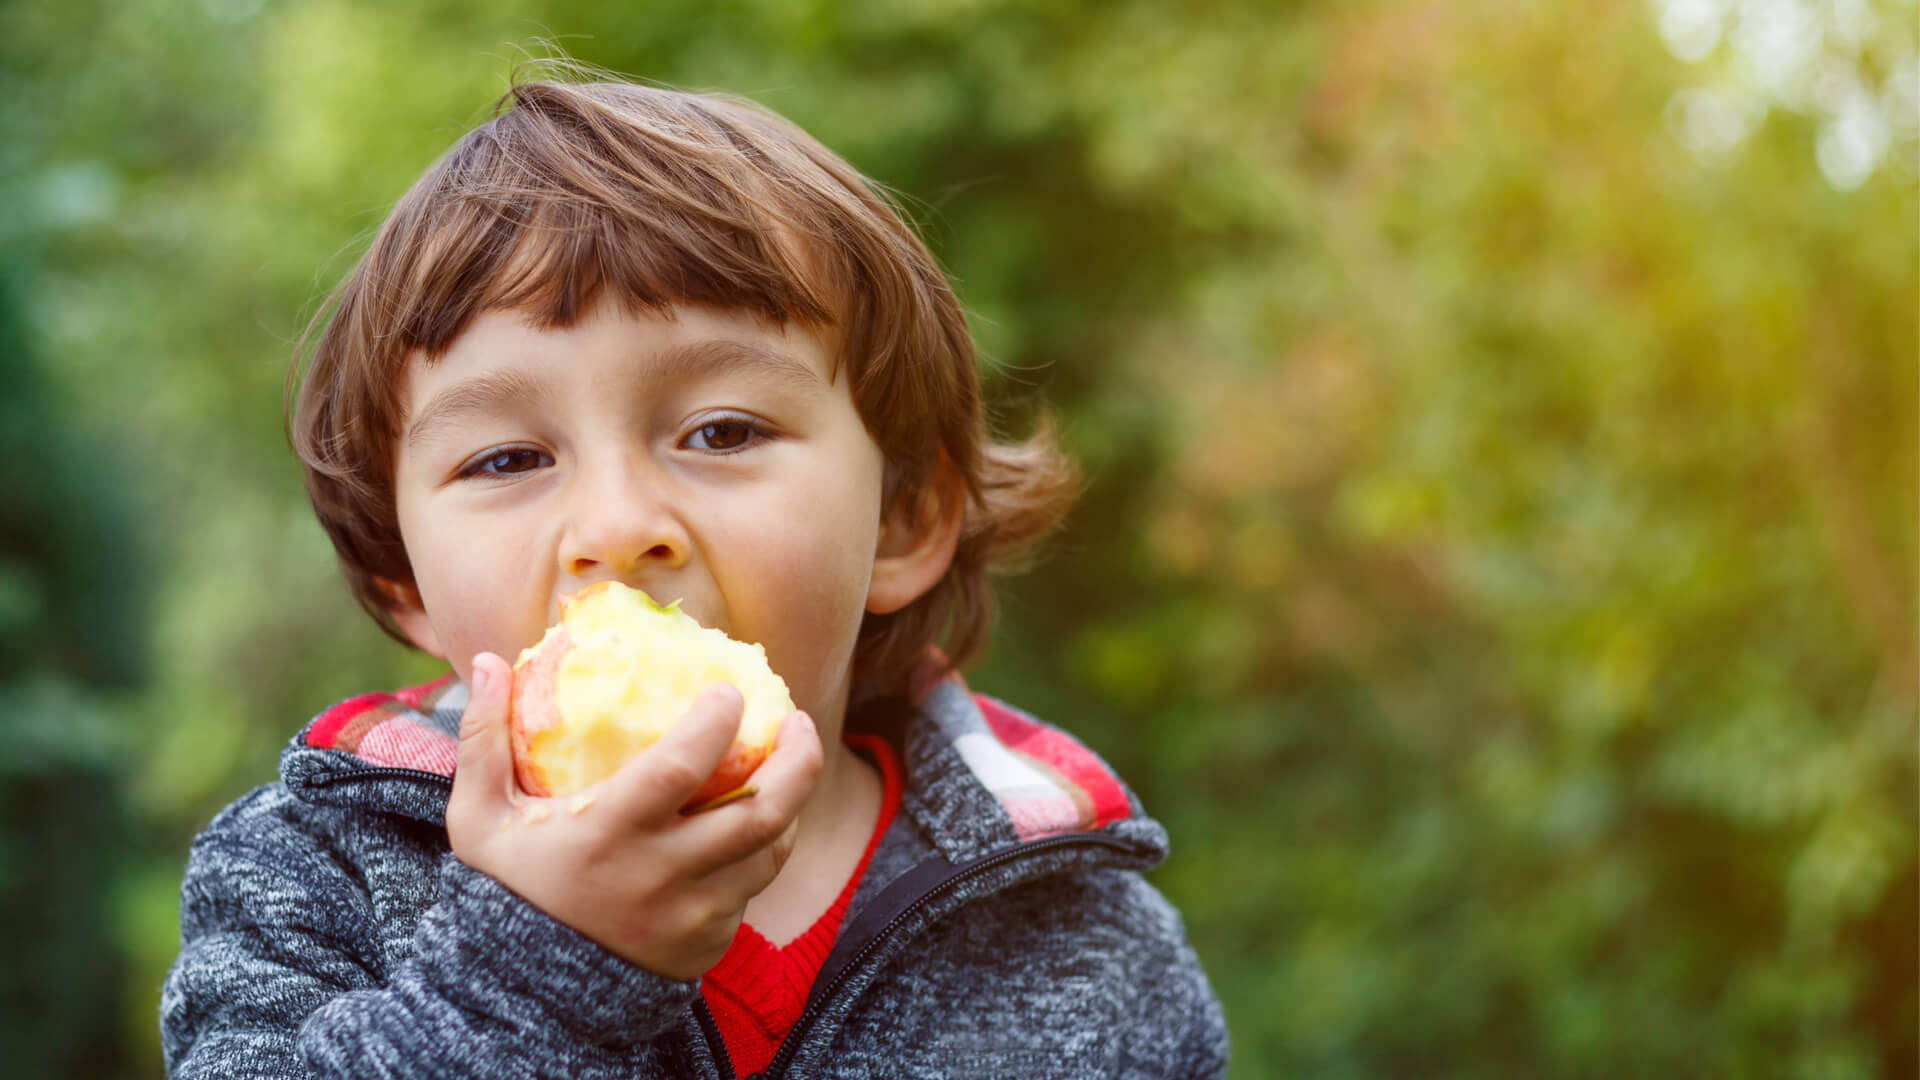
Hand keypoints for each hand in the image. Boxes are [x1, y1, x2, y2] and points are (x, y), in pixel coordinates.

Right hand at [444, 652, 823, 980]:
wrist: (523, 995)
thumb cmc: (507, 889)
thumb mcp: (480, 818)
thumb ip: (482, 740)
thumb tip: (484, 660)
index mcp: (608, 835)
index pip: (681, 767)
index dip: (717, 722)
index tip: (730, 690)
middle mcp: (661, 875)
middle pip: (760, 813)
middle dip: (797, 760)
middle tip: (799, 720)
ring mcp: (692, 915)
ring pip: (769, 851)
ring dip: (791, 802)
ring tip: (792, 761)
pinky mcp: (708, 942)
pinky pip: (750, 889)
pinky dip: (761, 849)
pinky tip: (760, 818)